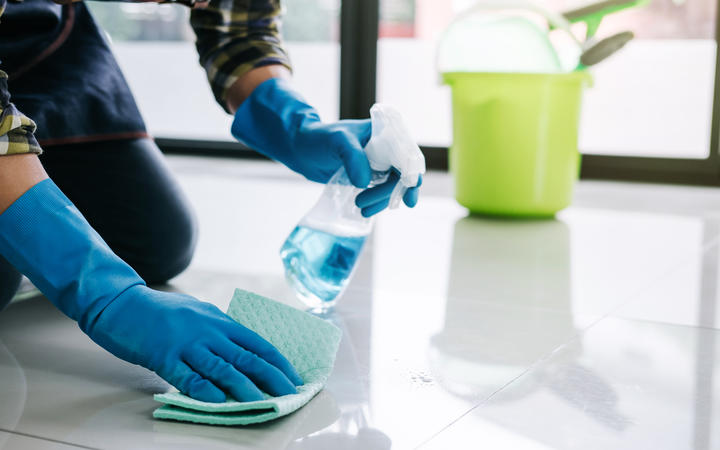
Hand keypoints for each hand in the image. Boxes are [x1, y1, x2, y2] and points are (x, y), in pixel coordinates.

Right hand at [0, 179, 301, 403]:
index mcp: (218, 320)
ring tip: (264, 402)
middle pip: (246, 356)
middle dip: (271, 376)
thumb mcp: (197, 314)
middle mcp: (208, 330)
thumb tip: (240, 353)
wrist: (121, 303)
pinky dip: (206, 390)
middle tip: (290, 393)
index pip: (256, 342)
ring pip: (223, 368)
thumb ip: (218, 332)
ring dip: (246, 388)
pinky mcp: (164, 355)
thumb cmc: (160, 312)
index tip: (294, 376)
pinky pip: (188, 376)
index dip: (277, 361)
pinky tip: (221, 401)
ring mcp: (186, 343)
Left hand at [231, 78, 421, 214]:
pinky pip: (382, 192)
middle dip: (389, 193)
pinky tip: (363, 209)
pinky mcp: (370, 175)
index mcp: (385, 132)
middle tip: (364, 204)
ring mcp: (379, 162)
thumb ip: (352, 158)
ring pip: (393, 186)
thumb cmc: (318, 138)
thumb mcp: (336, 142)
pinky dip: (377, 202)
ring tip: (361, 209)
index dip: (412, 175)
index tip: (409, 196)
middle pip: (402, 174)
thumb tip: (365, 181)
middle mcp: (387, 146)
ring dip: (381, 201)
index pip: (407, 154)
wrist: (300, 148)